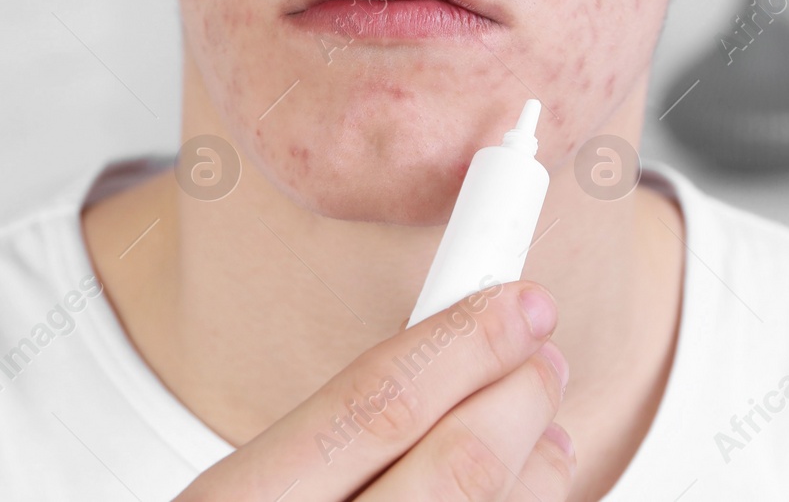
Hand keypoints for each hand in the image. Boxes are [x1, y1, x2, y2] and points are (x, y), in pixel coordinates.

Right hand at [176, 281, 573, 500]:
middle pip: (452, 468)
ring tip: (546, 428)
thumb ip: (322, 445)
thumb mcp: (241, 497)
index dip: (460, 344)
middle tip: (541, 358)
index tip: (515, 306)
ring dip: (537, 467)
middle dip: (516, 397)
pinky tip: (532, 494)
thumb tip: (438, 364)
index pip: (372, 404)